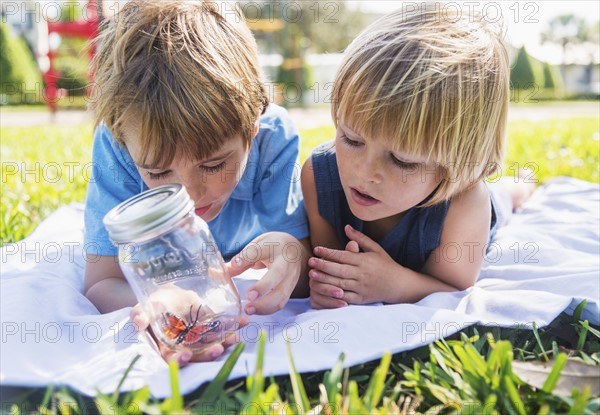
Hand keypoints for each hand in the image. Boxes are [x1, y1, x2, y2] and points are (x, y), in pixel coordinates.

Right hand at [131, 303, 247, 366]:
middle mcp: (184, 347)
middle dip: (207, 354)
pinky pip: (222, 330)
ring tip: (236, 338)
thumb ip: (139, 314)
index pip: (172, 358)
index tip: (187, 355)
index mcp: (166, 347)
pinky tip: (243, 322)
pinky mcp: (210, 328)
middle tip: (217, 350)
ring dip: (225, 343)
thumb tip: (138, 322)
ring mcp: (199, 339)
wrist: (168, 294)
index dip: (179, 359)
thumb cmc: (153, 304)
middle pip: (196, 355)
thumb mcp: (143, 307)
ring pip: (212, 344)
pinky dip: (233, 327)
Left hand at [226, 232, 306, 314]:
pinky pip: (281, 303)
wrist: (295, 251)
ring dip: (265, 305)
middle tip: (247, 297)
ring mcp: (290, 279)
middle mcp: (286, 263)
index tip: (236, 264)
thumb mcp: (259, 246)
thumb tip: (223, 270)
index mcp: (275, 247)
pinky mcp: (289, 291)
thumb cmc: (274, 248)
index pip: (261, 250)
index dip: (249, 257)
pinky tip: (255, 311)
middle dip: (262, 287)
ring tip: (248, 310)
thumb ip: (243, 258)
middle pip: (278, 275)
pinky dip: (268, 310)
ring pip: (281, 294)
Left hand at [309, 225, 401, 307]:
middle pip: (339, 269)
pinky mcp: (361, 299)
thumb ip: (360, 238)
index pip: (343, 255)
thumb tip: (346, 227)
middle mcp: (362, 274)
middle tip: (310, 261)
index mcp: (364, 260)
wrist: (399, 285)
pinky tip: (323, 291)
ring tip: (312, 275)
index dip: (329, 252)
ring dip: (325, 279)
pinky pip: (345, 297)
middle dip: (323, 265)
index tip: (316, 249)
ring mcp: (361, 287)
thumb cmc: (386, 264)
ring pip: (340, 283)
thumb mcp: (375, 248)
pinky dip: (334, 295)